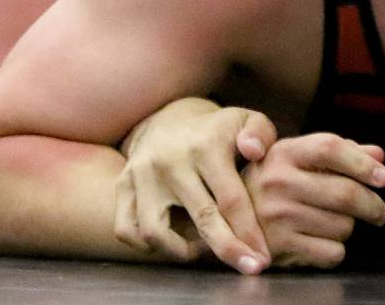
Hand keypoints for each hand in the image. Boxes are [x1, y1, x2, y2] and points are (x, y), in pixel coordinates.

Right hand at [113, 98, 276, 272]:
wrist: (170, 118)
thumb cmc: (218, 130)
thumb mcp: (246, 120)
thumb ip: (260, 133)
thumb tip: (253, 151)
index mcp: (206, 146)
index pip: (230, 199)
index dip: (248, 233)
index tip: (261, 257)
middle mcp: (171, 161)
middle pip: (201, 219)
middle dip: (228, 249)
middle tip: (249, 266)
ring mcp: (142, 174)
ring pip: (155, 231)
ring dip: (182, 251)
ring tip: (202, 251)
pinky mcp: (123, 184)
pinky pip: (126, 229)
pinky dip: (146, 245)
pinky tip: (170, 242)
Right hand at [242, 133, 384, 268]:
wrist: (229, 217)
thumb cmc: (274, 182)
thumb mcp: (298, 158)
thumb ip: (340, 153)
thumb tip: (379, 155)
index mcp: (284, 153)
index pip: (331, 149)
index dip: (362, 163)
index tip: (383, 177)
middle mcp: (277, 182)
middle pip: (345, 193)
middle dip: (373, 205)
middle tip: (380, 212)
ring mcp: (276, 216)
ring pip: (343, 226)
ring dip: (348, 227)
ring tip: (333, 223)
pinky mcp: (279, 247)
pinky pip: (332, 251)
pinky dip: (336, 249)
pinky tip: (322, 240)